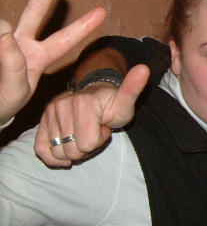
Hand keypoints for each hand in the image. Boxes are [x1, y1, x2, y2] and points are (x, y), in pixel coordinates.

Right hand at [0, 0, 105, 124]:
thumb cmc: (1, 102)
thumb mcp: (13, 93)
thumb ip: (13, 69)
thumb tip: (5, 34)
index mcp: (37, 57)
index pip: (64, 40)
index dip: (83, 27)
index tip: (103, 11)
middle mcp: (21, 43)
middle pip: (36, 11)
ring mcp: (3, 38)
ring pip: (3, 25)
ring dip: (2, 37)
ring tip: (1, 68)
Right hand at [34, 64, 149, 165]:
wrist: (95, 97)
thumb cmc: (112, 104)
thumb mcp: (126, 100)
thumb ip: (133, 88)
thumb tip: (144, 69)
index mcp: (82, 103)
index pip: (88, 144)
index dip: (100, 139)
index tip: (104, 126)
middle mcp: (61, 106)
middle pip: (73, 151)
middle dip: (87, 146)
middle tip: (93, 131)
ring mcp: (49, 114)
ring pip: (59, 153)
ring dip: (73, 150)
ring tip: (83, 134)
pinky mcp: (42, 122)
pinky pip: (42, 150)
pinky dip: (54, 156)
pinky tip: (67, 149)